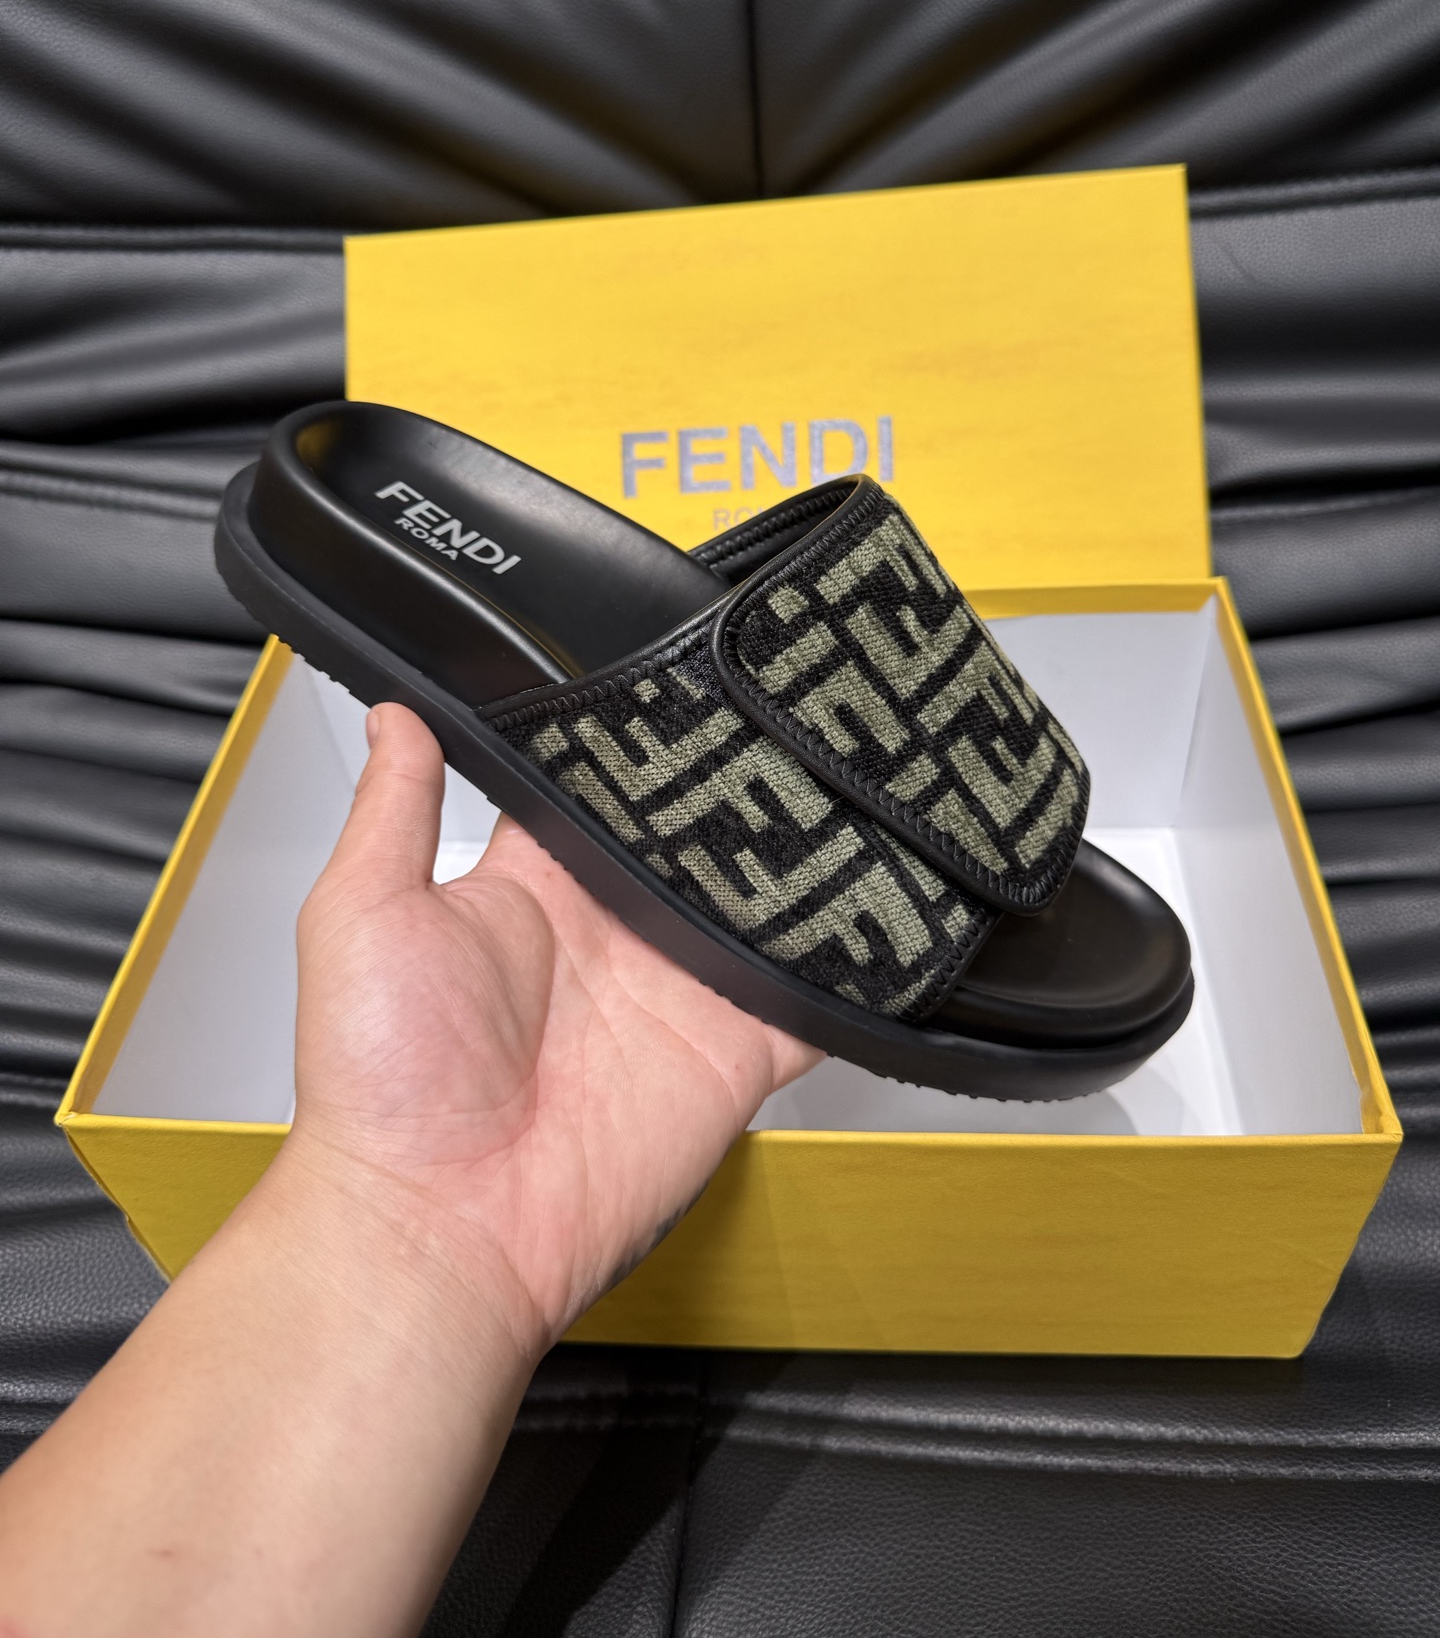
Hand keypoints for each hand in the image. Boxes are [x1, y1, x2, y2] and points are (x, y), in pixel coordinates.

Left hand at [284, 701, 818, 1359]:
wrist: (440, 1227)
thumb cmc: (382, 1088)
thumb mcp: (362, 915)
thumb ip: (395, 808)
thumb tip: (395, 714)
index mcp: (535, 888)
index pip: (604, 787)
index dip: (641, 738)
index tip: (679, 675)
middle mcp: (615, 932)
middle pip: (701, 833)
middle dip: (741, 780)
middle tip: (788, 711)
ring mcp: (680, 991)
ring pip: (768, 903)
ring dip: (806, 857)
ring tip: (850, 781)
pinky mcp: (735, 1053)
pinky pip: (814, 1001)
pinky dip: (854, 965)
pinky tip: (885, 904)